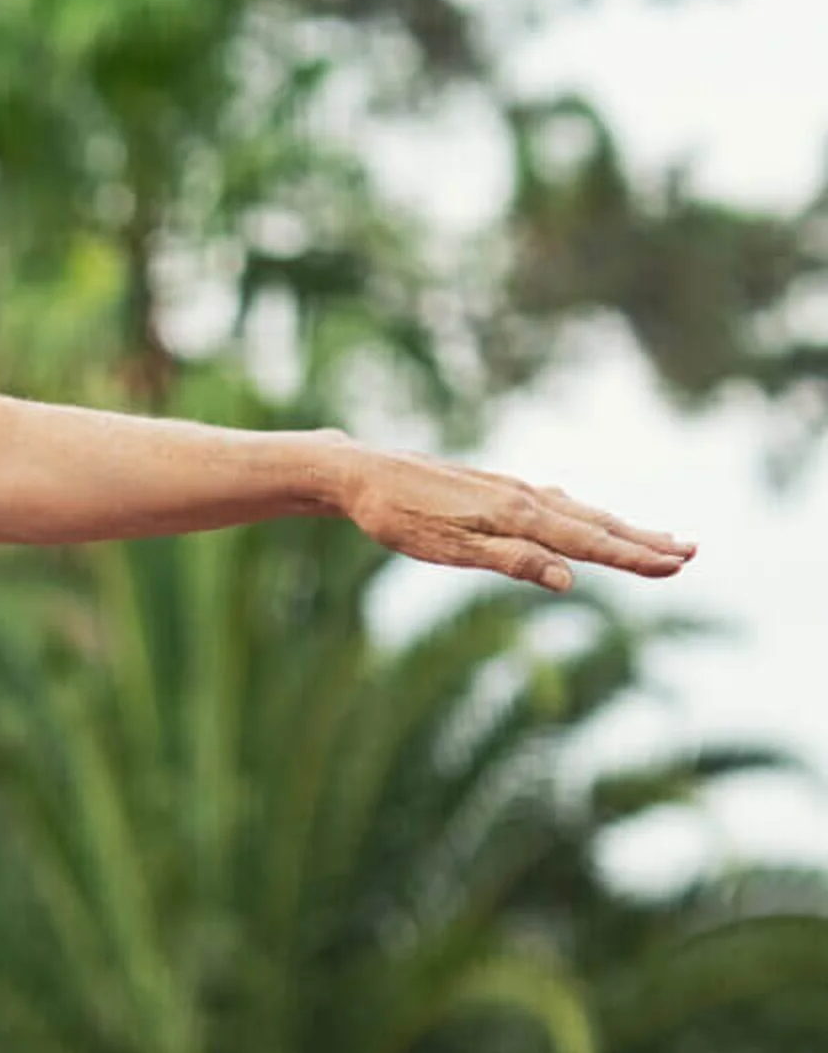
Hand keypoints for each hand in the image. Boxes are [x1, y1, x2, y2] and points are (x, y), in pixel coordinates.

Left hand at [333, 443, 692, 590]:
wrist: (359, 473)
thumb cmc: (398, 517)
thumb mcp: (449, 548)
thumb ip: (511, 561)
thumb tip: (570, 579)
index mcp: (517, 516)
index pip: (589, 542)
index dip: (634, 556)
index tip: (676, 565)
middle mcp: (522, 498)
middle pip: (595, 525)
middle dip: (643, 541)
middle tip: (692, 552)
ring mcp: (509, 490)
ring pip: (577, 513)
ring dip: (620, 527)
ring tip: (658, 537)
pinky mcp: (493, 489)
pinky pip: (553, 504)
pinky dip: (583, 515)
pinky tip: (587, 519)